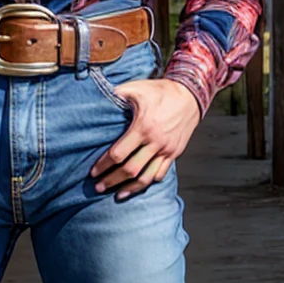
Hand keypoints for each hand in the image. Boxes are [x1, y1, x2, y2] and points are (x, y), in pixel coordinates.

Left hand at [90, 78, 201, 200]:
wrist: (191, 95)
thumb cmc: (160, 91)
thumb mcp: (137, 88)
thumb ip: (116, 94)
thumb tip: (96, 99)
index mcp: (143, 127)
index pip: (118, 154)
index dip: (103, 165)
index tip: (93, 172)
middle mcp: (156, 142)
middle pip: (130, 170)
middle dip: (112, 180)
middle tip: (98, 187)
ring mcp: (167, 150)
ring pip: (146, 177)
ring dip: (129, 188)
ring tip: (116, 194)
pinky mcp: (175, 153)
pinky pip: (160, 174)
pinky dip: (147, 182)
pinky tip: (136, 186)